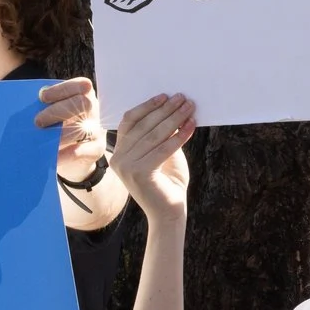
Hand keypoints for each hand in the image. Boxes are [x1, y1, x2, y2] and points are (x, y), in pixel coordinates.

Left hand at [35, 78, 108, 180]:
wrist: (70, 156)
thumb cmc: (58, 128)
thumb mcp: (54, 114)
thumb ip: (45, 109)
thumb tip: (25, 111)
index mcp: (83, 95)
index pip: (80, 85)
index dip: (62, 90)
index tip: (42, 97)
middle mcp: (93, 110)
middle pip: (82, 103)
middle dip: (57, 111)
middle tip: (38, 122)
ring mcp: (97, 129)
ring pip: (84, 128)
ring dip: (61, 134)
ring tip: (44, 141)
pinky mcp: (97, 149)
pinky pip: (83, 150)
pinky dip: (66, 154)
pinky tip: (53, 157)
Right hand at [113, 93, 194, 222]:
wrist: (168, 214)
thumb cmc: (167, 182)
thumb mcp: (162, 153)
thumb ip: (161, 135)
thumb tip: (172, 107)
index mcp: (118, 152)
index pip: (129, 122)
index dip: (147, 107)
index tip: (165, 96)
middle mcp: (118, 159)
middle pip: (143, 126)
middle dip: (165, 110)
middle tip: (183, 98)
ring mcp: (126, 167)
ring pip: (154, 135)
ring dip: (174, 119)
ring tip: (189, 108)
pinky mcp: (140, 174)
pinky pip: (163, 149)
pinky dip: (179, 136)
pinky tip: (191, 126)